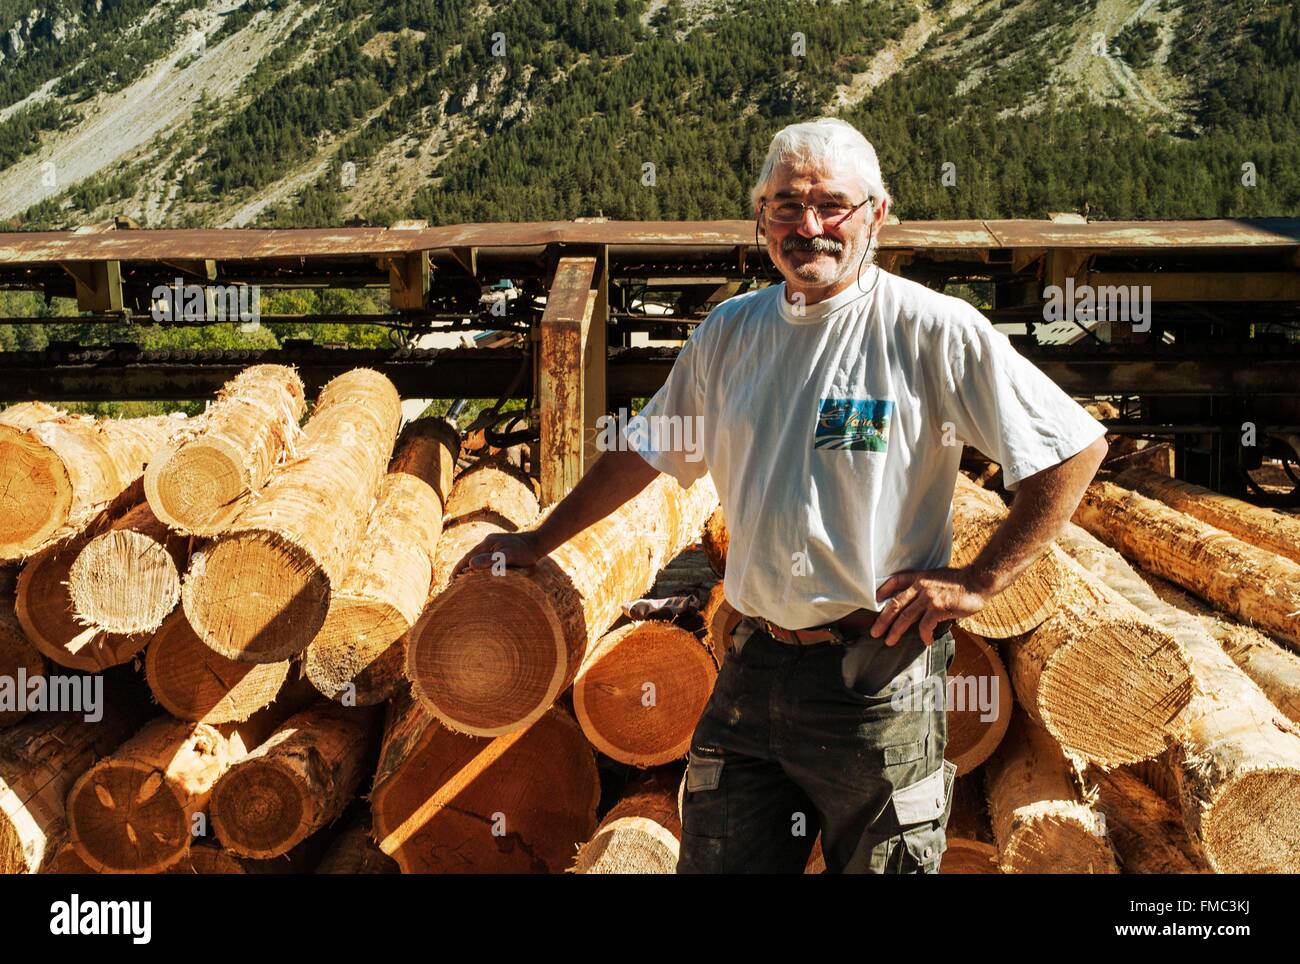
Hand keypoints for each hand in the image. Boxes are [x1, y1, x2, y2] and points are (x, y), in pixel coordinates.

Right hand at [452, 531, 540, 576]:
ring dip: (470, 567)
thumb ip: (490, 560)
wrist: (538, 542)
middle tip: (453, 583)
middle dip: (462, 569)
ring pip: (477, 557)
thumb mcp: (508, 556)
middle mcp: (487, 542)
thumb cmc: (525, 551)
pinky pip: (485, 557)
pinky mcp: (500, 547)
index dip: (458, 570)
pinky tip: (480, 573)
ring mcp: (493, 544)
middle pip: (470, 557)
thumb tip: (471, 565)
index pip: (467, 558)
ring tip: (463, 580)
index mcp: (486, 544)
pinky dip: (480, 565)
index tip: (451, 581)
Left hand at [870, 566, 990, 646]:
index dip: (882, 591)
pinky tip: (926, 641)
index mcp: (919, 577)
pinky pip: (925, 625)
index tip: (873, 601)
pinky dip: (924, 635)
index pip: (894, 581)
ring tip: (889, 641)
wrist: (978, 581)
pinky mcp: (938, 607)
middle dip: (882, 620)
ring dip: (895, 631)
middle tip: (874, 632)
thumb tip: (915, 602)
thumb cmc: (960, 582)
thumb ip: (924, 586)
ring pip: (905, 616)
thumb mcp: (937, 577)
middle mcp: (920, 586)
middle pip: (895, 604)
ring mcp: (929, 597)